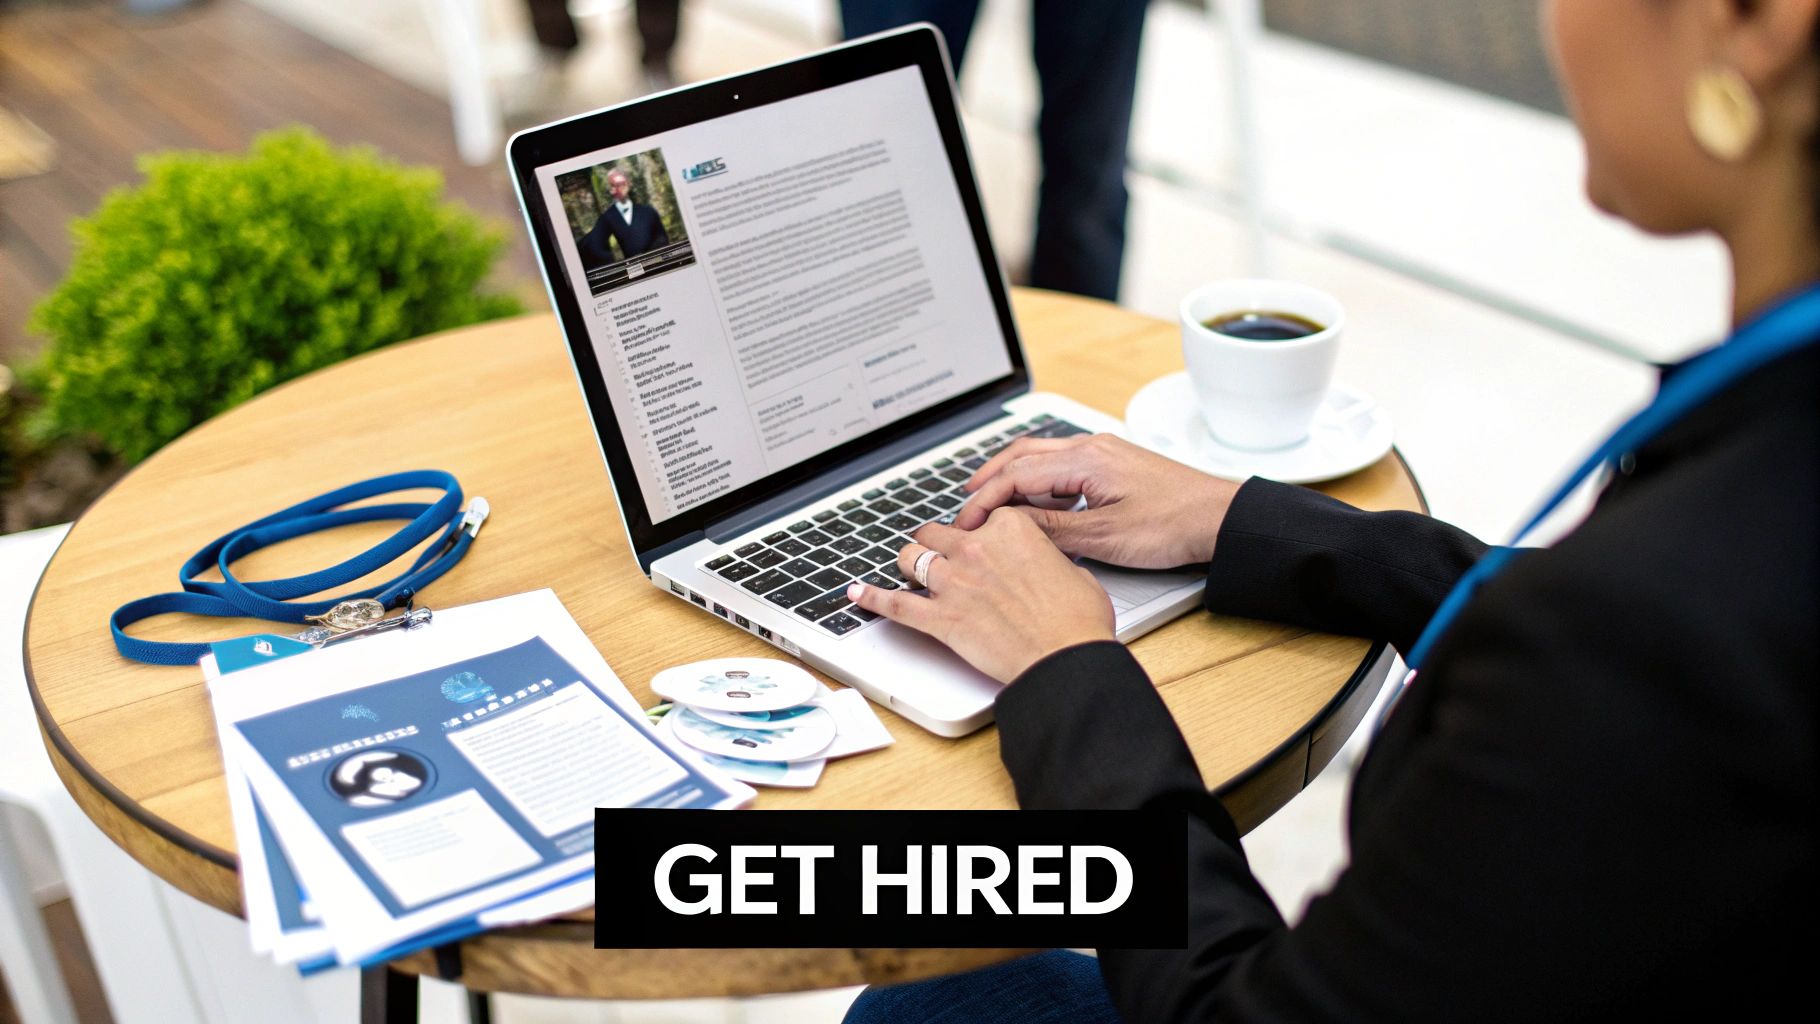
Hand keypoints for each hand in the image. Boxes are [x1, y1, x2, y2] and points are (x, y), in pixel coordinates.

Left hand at [847, 508, 1114, 683]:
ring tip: (911, 569)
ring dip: (910, 563)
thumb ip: (1048, 556)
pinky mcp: (940, 618)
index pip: (981, 516)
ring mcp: (954, 582)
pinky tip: (857, 594)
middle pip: (937, 532)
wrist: (1066, 659)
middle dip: (939, 544)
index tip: (980, 542)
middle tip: (944, 557)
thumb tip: (1044, 563)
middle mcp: (977, 548)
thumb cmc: (1076, 621)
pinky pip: (894, 604)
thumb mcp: (1073, 570)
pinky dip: (871, 598)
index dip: (979, 531)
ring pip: (911, 558)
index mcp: (1011, 529)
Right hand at [953, 433, 1240, 568]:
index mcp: (1085, 460)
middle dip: (989, 480)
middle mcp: (1092, 448)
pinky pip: (1062, 465)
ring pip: (1042, 458)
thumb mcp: (1105, 537)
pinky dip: (1038, 481)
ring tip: (991, 502)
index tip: (967, 523)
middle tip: (966, 507)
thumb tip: (1012, 526)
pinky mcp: (1114, 465)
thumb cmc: (1173, 525)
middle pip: (1022, 456)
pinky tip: (1036, 504)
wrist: (1219, 518)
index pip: (1016, 475)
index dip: (985, 500)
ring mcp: (1103, 453)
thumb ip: (1053, 530)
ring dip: (1012, 478)